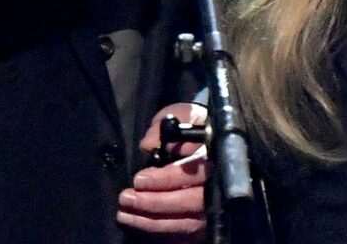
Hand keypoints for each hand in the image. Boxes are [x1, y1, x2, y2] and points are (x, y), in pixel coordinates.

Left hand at [116, 101, 208, 239]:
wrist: (214, 136)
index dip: (165, 179)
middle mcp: (222, 183)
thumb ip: (162, 127)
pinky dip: (164, 231)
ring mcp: (219, 205)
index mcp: (217, 154)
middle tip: (127, 198)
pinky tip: (141, 224)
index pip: (192, 172)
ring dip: (153, 222)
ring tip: (124, 214)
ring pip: (189, 223)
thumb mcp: (180, 114)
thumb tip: (148, 146)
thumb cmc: (193, 125)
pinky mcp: (211, 220)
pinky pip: (188, 233)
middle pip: (191, 202)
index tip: (138, 180)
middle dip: (155, 203)